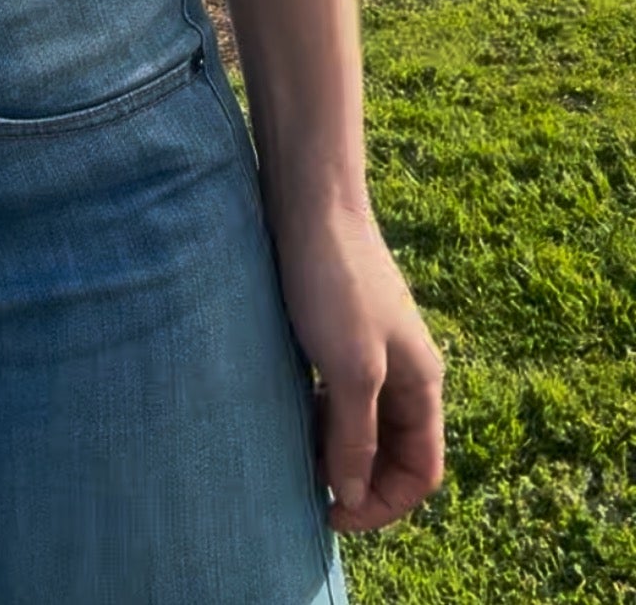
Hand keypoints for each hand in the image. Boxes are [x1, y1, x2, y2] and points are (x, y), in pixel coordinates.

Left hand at [270, 199, 444, 533]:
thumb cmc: (335, 282)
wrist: (312, 203)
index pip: (423, 472)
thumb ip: (356, 436)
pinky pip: (341, 398)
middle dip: (359, 480)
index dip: (384, 503)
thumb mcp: (350, 369)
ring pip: (365, 426)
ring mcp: (375, 352)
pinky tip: (293, 415)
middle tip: (308, 489)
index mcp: (423, 383)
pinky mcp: (343, 335)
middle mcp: (406, 372)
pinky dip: (321, 418)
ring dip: (337, 450)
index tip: (333, 514)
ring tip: (295, 456)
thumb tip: (354, 496)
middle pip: (395, 453)